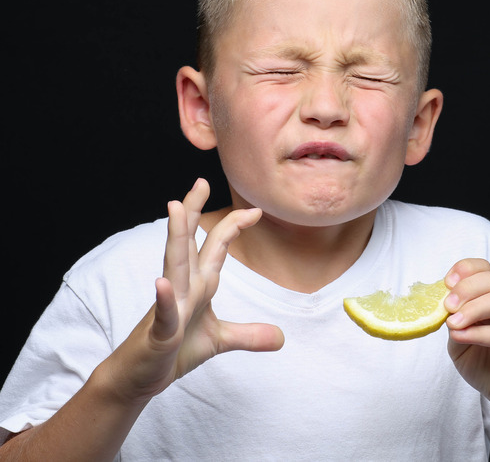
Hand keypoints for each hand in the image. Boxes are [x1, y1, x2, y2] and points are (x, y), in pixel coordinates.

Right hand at [107, 179, 283, 402]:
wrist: (138, 379)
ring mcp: (169, 309)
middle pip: (189, 244)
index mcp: (197, 286)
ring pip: (173, 267)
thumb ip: (248, 335)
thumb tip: (281, 337)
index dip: (232, 228)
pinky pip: (163, 314)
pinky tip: (163, 283)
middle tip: (201, 180)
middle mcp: (182, 289)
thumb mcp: (219, 341)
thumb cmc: (173, 352)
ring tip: (176, 207)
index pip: (214, 249)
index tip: (256, 210)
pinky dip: (164, 300)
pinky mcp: (159, 334)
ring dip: (176, 238)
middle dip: (194, 212)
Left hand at [444, 259, 489, 418]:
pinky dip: (479, 333)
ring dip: (472, 309)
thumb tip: (443, 309)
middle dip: (465, 289)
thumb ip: (454, 325)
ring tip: (454, 322)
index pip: (484, 270)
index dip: (465, 270)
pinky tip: (462, 336)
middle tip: (447, 305)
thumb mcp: (461, 345)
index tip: (446, 282)